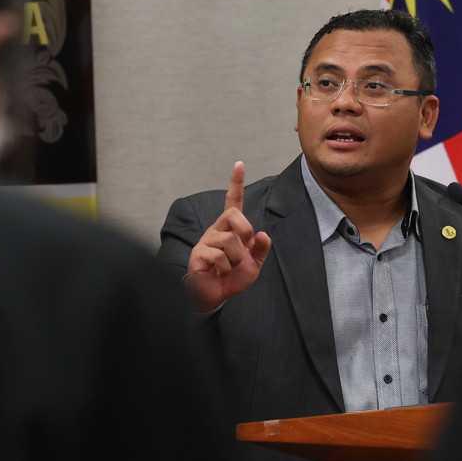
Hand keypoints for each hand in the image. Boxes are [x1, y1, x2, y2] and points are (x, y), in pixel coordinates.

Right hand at [185, 161, 271, 311]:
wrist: (216, 296)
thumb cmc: (232, 277)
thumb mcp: (254, 264)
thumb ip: (261, 249)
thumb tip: (262, 234)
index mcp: (231, 229)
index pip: (233, 202)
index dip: (236, 183)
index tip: (239, 164)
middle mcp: (217, 230)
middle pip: (234, 215)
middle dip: (245, 231)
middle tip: (244, 249)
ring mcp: (206, 241)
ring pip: (230, 241)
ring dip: (237, 259)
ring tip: (230, 268)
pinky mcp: (198, 254)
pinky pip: (220, 256)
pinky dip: (226, 268)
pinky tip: (220, 272)